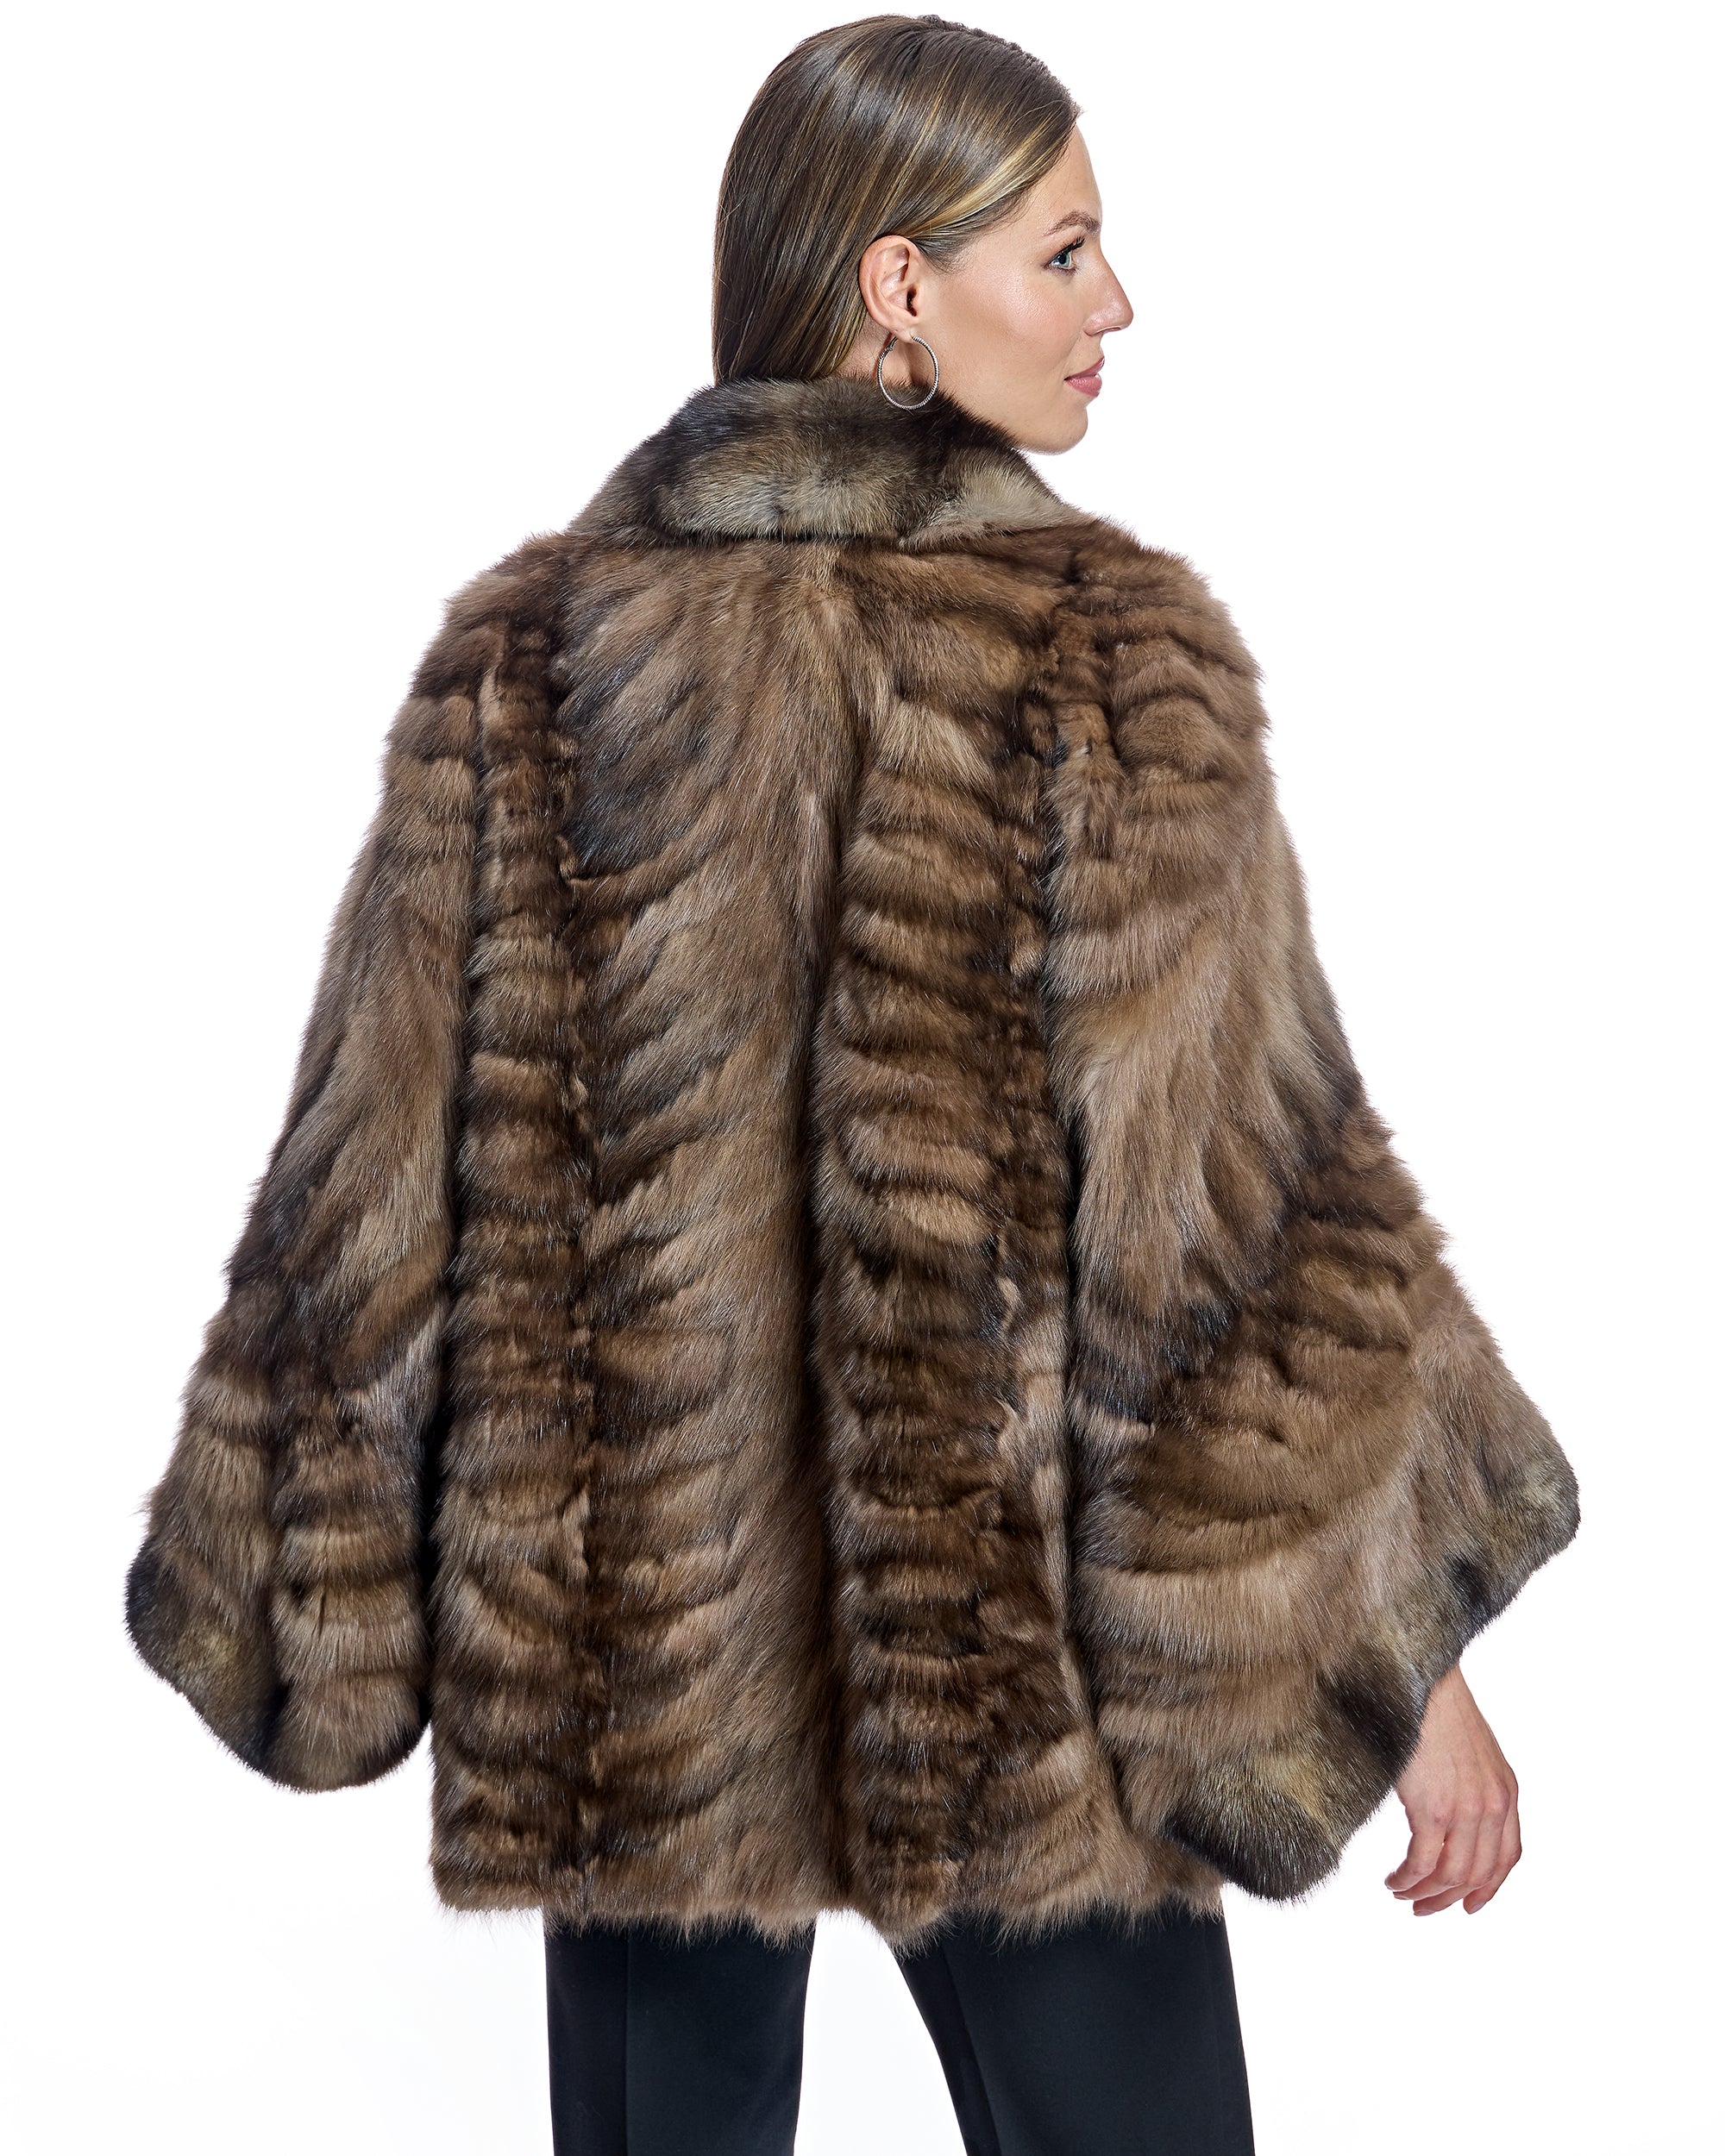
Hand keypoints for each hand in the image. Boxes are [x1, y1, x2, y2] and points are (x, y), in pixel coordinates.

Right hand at [1385, 1663, 1520, 1915]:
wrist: (1419, 1679)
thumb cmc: (1434, 1707)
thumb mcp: (1470, 1753)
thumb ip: (1473, 1786)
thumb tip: (1450, 1819)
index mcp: (1506, 1791)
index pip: (1507, 1857)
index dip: (1489, 1888)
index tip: (1468, 1906)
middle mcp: (1494, 1806)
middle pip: (1478, 1873)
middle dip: (1449, 1898)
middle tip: (1423, 1908)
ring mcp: (1466, 1810)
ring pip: (1451, 1875)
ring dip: (1424, 1893)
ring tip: (1402, 1893)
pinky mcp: (1435, 1810)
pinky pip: (1423, 1863)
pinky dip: (1408, 1879)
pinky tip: (1393, 1879)